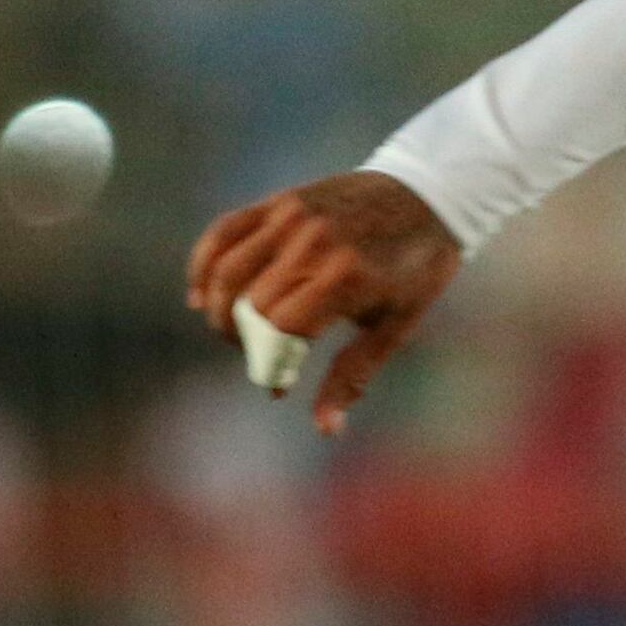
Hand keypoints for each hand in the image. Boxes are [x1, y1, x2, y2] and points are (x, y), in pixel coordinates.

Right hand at [186, 170, 460, 434]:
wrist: (427, 196)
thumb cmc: (416, 270)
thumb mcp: (396, 326)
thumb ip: (354, 375)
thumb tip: (324, 429)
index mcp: (347, 278)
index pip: (280, 330)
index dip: (269, 364)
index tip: (275, 384)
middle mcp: (313, 245)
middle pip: (250, 306)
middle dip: (247, 343)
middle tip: (261, 359)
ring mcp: (290, 218)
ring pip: (226, 272)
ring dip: (217, 310)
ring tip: (233, 333)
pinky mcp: (277, 202)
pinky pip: (221, 233)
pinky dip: (202, 266)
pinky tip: (198, 295)